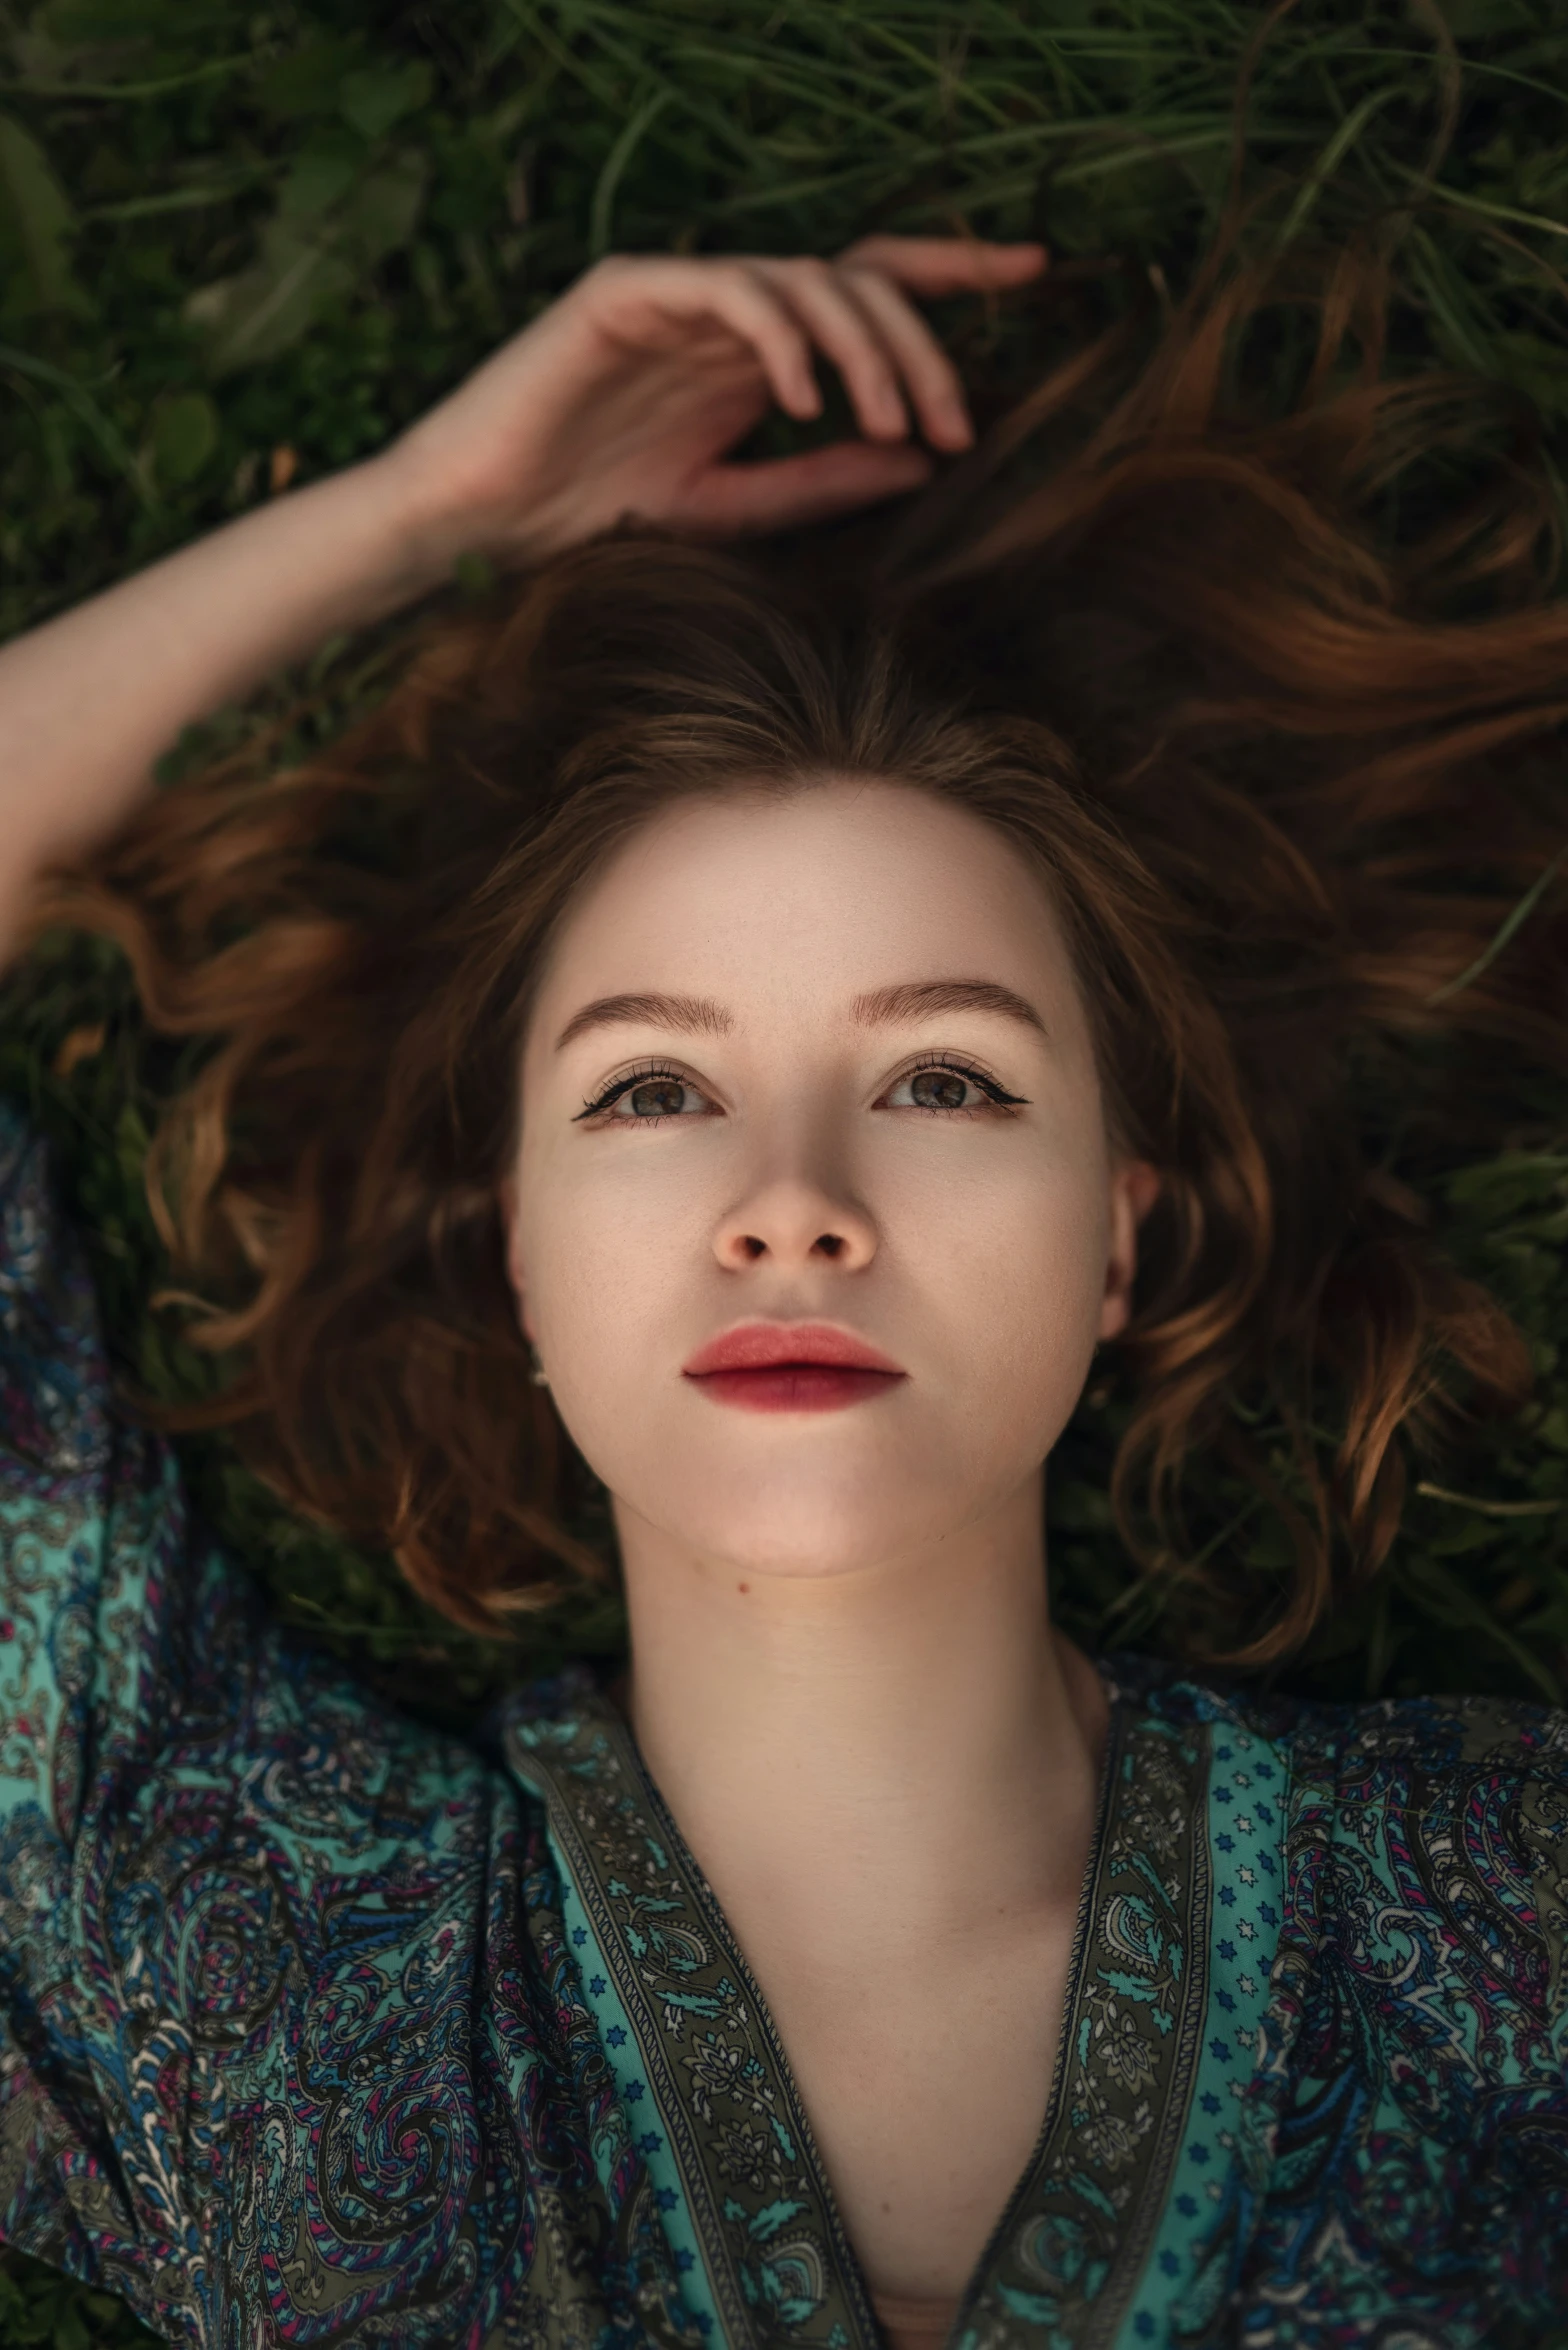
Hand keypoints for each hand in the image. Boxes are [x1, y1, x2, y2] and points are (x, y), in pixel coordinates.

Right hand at [381, 237, 1045, 568]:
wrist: (478, 526)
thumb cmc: (588, 520)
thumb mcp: (731, 508)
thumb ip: (820, 480)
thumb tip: (923, 459)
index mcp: (755, 355)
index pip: (866, 289)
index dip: (949, 274)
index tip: (1033, 273)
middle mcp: (725, 314)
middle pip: (857, 281)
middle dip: (922, 344)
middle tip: (953, 422)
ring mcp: (677, 295)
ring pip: (806, 279)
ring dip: (866, 348)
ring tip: (891, 420)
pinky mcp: (626, 292)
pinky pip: (729, 286)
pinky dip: (783, 334)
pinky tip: (809, 398)